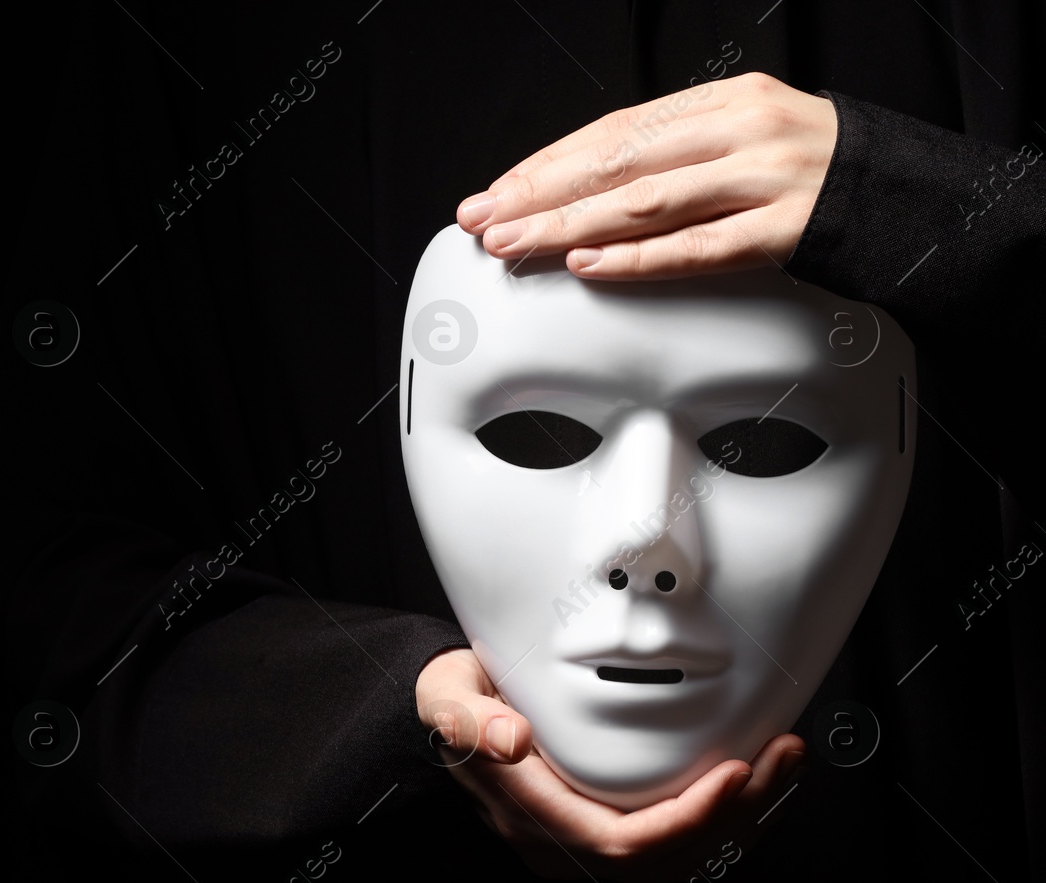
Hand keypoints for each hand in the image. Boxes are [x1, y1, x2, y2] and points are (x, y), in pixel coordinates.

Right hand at [417, 648, 805, 882]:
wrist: (447, 708)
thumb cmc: (452, 697)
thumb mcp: (445, 693)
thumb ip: (467, 716)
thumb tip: (510, 740)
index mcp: (528, 813)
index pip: (623, 844)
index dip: (688, 820)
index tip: (734, 773)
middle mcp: (559, 844)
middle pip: (665, 858)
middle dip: (737, 816)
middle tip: (784, 757)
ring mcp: (582, 843)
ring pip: (678, 859)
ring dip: (741, 820)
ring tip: (783, 765)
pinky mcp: (604, 829)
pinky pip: (674, 845)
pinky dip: (722, 820)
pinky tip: (753, 783)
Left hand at [455, 71, 836, 279]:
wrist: (916, 196)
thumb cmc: (818, 173)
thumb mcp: (746, 140)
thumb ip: (678, 156)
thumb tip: (588, 190)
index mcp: (725, 101)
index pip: (616, 130)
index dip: (549, 164)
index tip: (498, 192)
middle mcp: (742, 130)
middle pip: (618, 161)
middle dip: (540, 193)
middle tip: (484, 220)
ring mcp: (766, 177)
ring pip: (646, 202)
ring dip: (570, 225)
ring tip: (516, 243)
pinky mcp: (786, 228)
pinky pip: (699, 246)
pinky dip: (639, 257)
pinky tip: (591, 263)